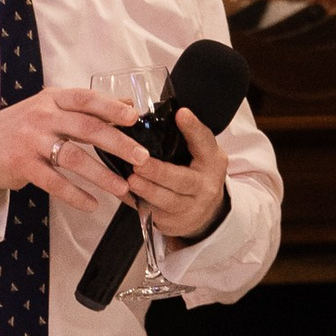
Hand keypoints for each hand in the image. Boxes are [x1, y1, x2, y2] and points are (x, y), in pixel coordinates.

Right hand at [0, 87, 142, 209]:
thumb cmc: (21, 128)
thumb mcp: (50, 109)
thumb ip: (86, 108)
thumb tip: (129, 105)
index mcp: (53, 99)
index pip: (86, 98)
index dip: (111, 107)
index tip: (134, 118)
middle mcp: (42, 116)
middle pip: (87, 128)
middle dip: (118, 144)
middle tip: (142, 158)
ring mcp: (31, 140)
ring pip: (73, 157)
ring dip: (101, 174)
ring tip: (123, 187)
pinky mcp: (22, 165)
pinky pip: (54, 182)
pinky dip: (75, 195)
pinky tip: (92, 204)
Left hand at [124, 108, 228, 246]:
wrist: (208, 212)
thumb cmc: (197, 173)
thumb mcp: (201, 153)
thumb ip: (188, 137)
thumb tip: (162, 111)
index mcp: (212, 162)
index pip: (205, 143)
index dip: (193, 129)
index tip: (181, 114)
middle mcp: (205, 186)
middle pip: (183, 181)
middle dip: (159, 172)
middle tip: (139, 163)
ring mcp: (191, 209)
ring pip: (167, 202)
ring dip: (147, 191)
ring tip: (130, 180)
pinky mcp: (174, 224)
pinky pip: (153, 214)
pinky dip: (136, 202)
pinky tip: (123, 192)